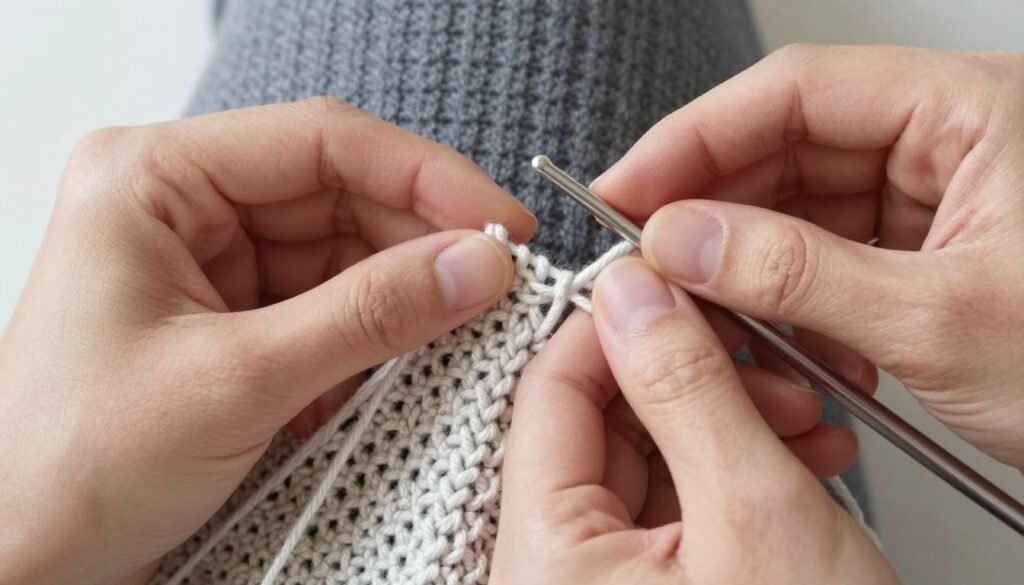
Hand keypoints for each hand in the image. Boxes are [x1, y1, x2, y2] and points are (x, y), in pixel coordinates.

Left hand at [0, 98, 534, 584]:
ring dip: (402, 297)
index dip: (424, 175)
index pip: (320, 141)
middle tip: (493, 287)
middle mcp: (184, 204)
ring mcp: (212, 262)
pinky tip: (398, 369)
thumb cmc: (69, 467)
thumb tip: (478, 266)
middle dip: (420, 242)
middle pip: (341, 193)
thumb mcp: (236, 382)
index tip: (499, 222)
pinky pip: (330, 304)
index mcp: (154, 179)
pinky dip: (373, 338)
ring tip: (454, 337)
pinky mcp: (235, 317)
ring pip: (345, 252)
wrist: (20, 562)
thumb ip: (368, 316)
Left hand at [491, 259, 894, 583]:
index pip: (550, 393)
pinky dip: (736, 470)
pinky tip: (795, 457)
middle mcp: (557, 576)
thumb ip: (686, 389)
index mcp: (546, 562)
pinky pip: (677, 503)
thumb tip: (635, 295)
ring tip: (800, 417)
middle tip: (761, 359)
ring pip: (649, 457)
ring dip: (727, 419)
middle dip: (691, 377)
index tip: (669, 286)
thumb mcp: (753, 515)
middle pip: (601, 422)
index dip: (613, 325)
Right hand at [594, 45, 1023, 469]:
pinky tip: (784, 345)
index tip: (628, 192)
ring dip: (748, 269)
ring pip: (800, 210)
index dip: (695, 139)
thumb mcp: (946, 321)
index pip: (797, 93)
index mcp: (973, 112)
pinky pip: (829, 259)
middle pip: (788, 148)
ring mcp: (938, 200)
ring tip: (715, 318)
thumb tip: (687, 242)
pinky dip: (792, 305)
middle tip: (652, 264)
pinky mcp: (927, 255)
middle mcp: (951, 142)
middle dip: (713, 212)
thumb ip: (801, 275)